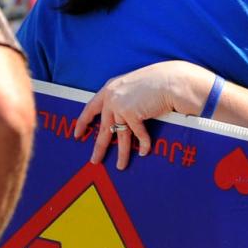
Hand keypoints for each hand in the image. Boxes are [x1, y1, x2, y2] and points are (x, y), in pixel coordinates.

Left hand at [75, 61, 214, 169]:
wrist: (170, 80)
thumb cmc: (157, 81)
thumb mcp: (134, 85)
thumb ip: (124, 97)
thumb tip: (121, 117)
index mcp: (110, 88)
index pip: (90, 108)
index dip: (83, 122)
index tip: (77, 134)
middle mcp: (112, 97)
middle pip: (103, 128)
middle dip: (100, 147)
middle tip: (95, 160)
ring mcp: (120, 106)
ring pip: (120, 135)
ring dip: (122, 153)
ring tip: (121, 166)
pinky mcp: (132, 114)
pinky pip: (137, 134)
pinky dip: (143, 144)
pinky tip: (143, 152)